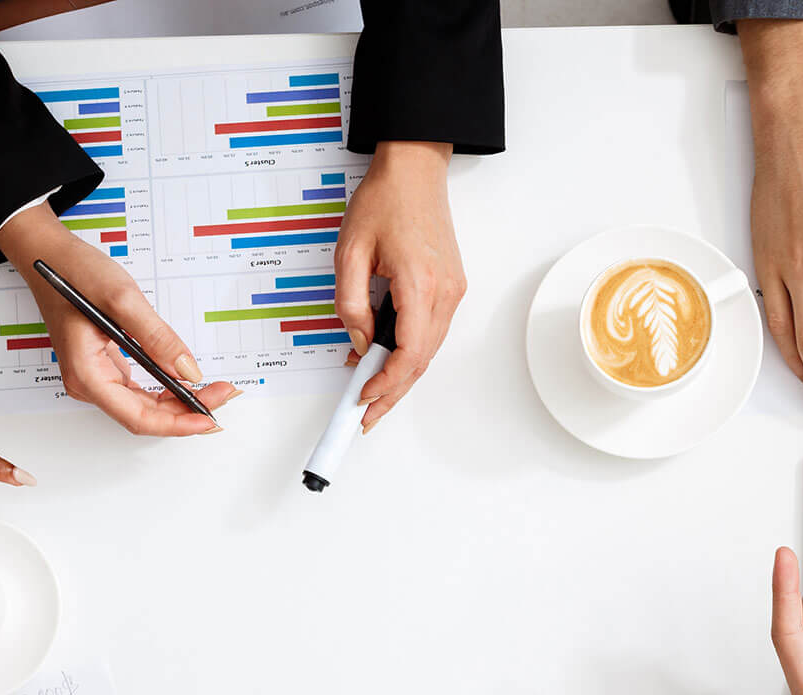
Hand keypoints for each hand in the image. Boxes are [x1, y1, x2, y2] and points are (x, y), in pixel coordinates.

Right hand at [0, 204, 236, 435]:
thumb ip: (157, 338)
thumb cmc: (74, 272)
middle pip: (145, 415)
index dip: (177, 424)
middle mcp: (88, 382)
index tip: (209, 417)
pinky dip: (166, 389)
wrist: (49, 255)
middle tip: (223, 395)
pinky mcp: (104, 366)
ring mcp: (95, 376)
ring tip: (214, 390)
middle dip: (187, 411)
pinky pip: (140, 390)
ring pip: (144, 406)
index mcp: (86, 374)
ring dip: (180, 402)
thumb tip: (188, 372)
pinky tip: (188, 384)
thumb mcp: (122, 299)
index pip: (138, 417)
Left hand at [335, 141, 464, 429]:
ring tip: (372, 393)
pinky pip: (431, 332)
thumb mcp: (350, 251)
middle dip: (393, 393)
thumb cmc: (384, 200)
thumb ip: (351, 302)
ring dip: (402, 375)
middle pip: (422, 361)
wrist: (414, 170)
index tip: (362, 397)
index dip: (385, 382)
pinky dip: (410, 352)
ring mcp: (453, 291)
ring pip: (429, 351)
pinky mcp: (451, 287)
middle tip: (366, 415)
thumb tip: (360, 340)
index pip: (409, 352)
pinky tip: (387, 359)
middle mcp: (445, 292)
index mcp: (420, 283)